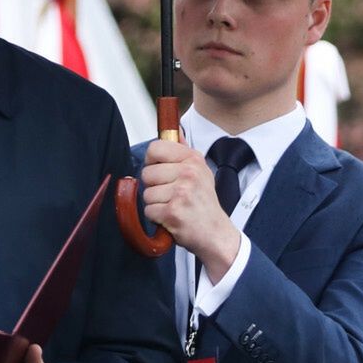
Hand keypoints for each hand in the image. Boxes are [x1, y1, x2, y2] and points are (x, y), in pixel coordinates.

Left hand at [140, 138, 242, 280]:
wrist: (215, 233)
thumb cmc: (204, 203)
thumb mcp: (200, 171)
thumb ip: (183, 150)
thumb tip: (174, 129)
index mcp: (193, 160)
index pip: (156, 148)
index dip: (152, 160)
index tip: (159, 168)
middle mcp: (189, 173)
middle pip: (147, 173)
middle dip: (154, 186)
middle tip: (170, 194)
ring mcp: (181, 193)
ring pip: (147, 193)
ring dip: (155, 204)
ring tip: (172, 206)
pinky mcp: (173, 212)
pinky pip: (149, 210)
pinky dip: (156, 217)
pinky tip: (170, 217)